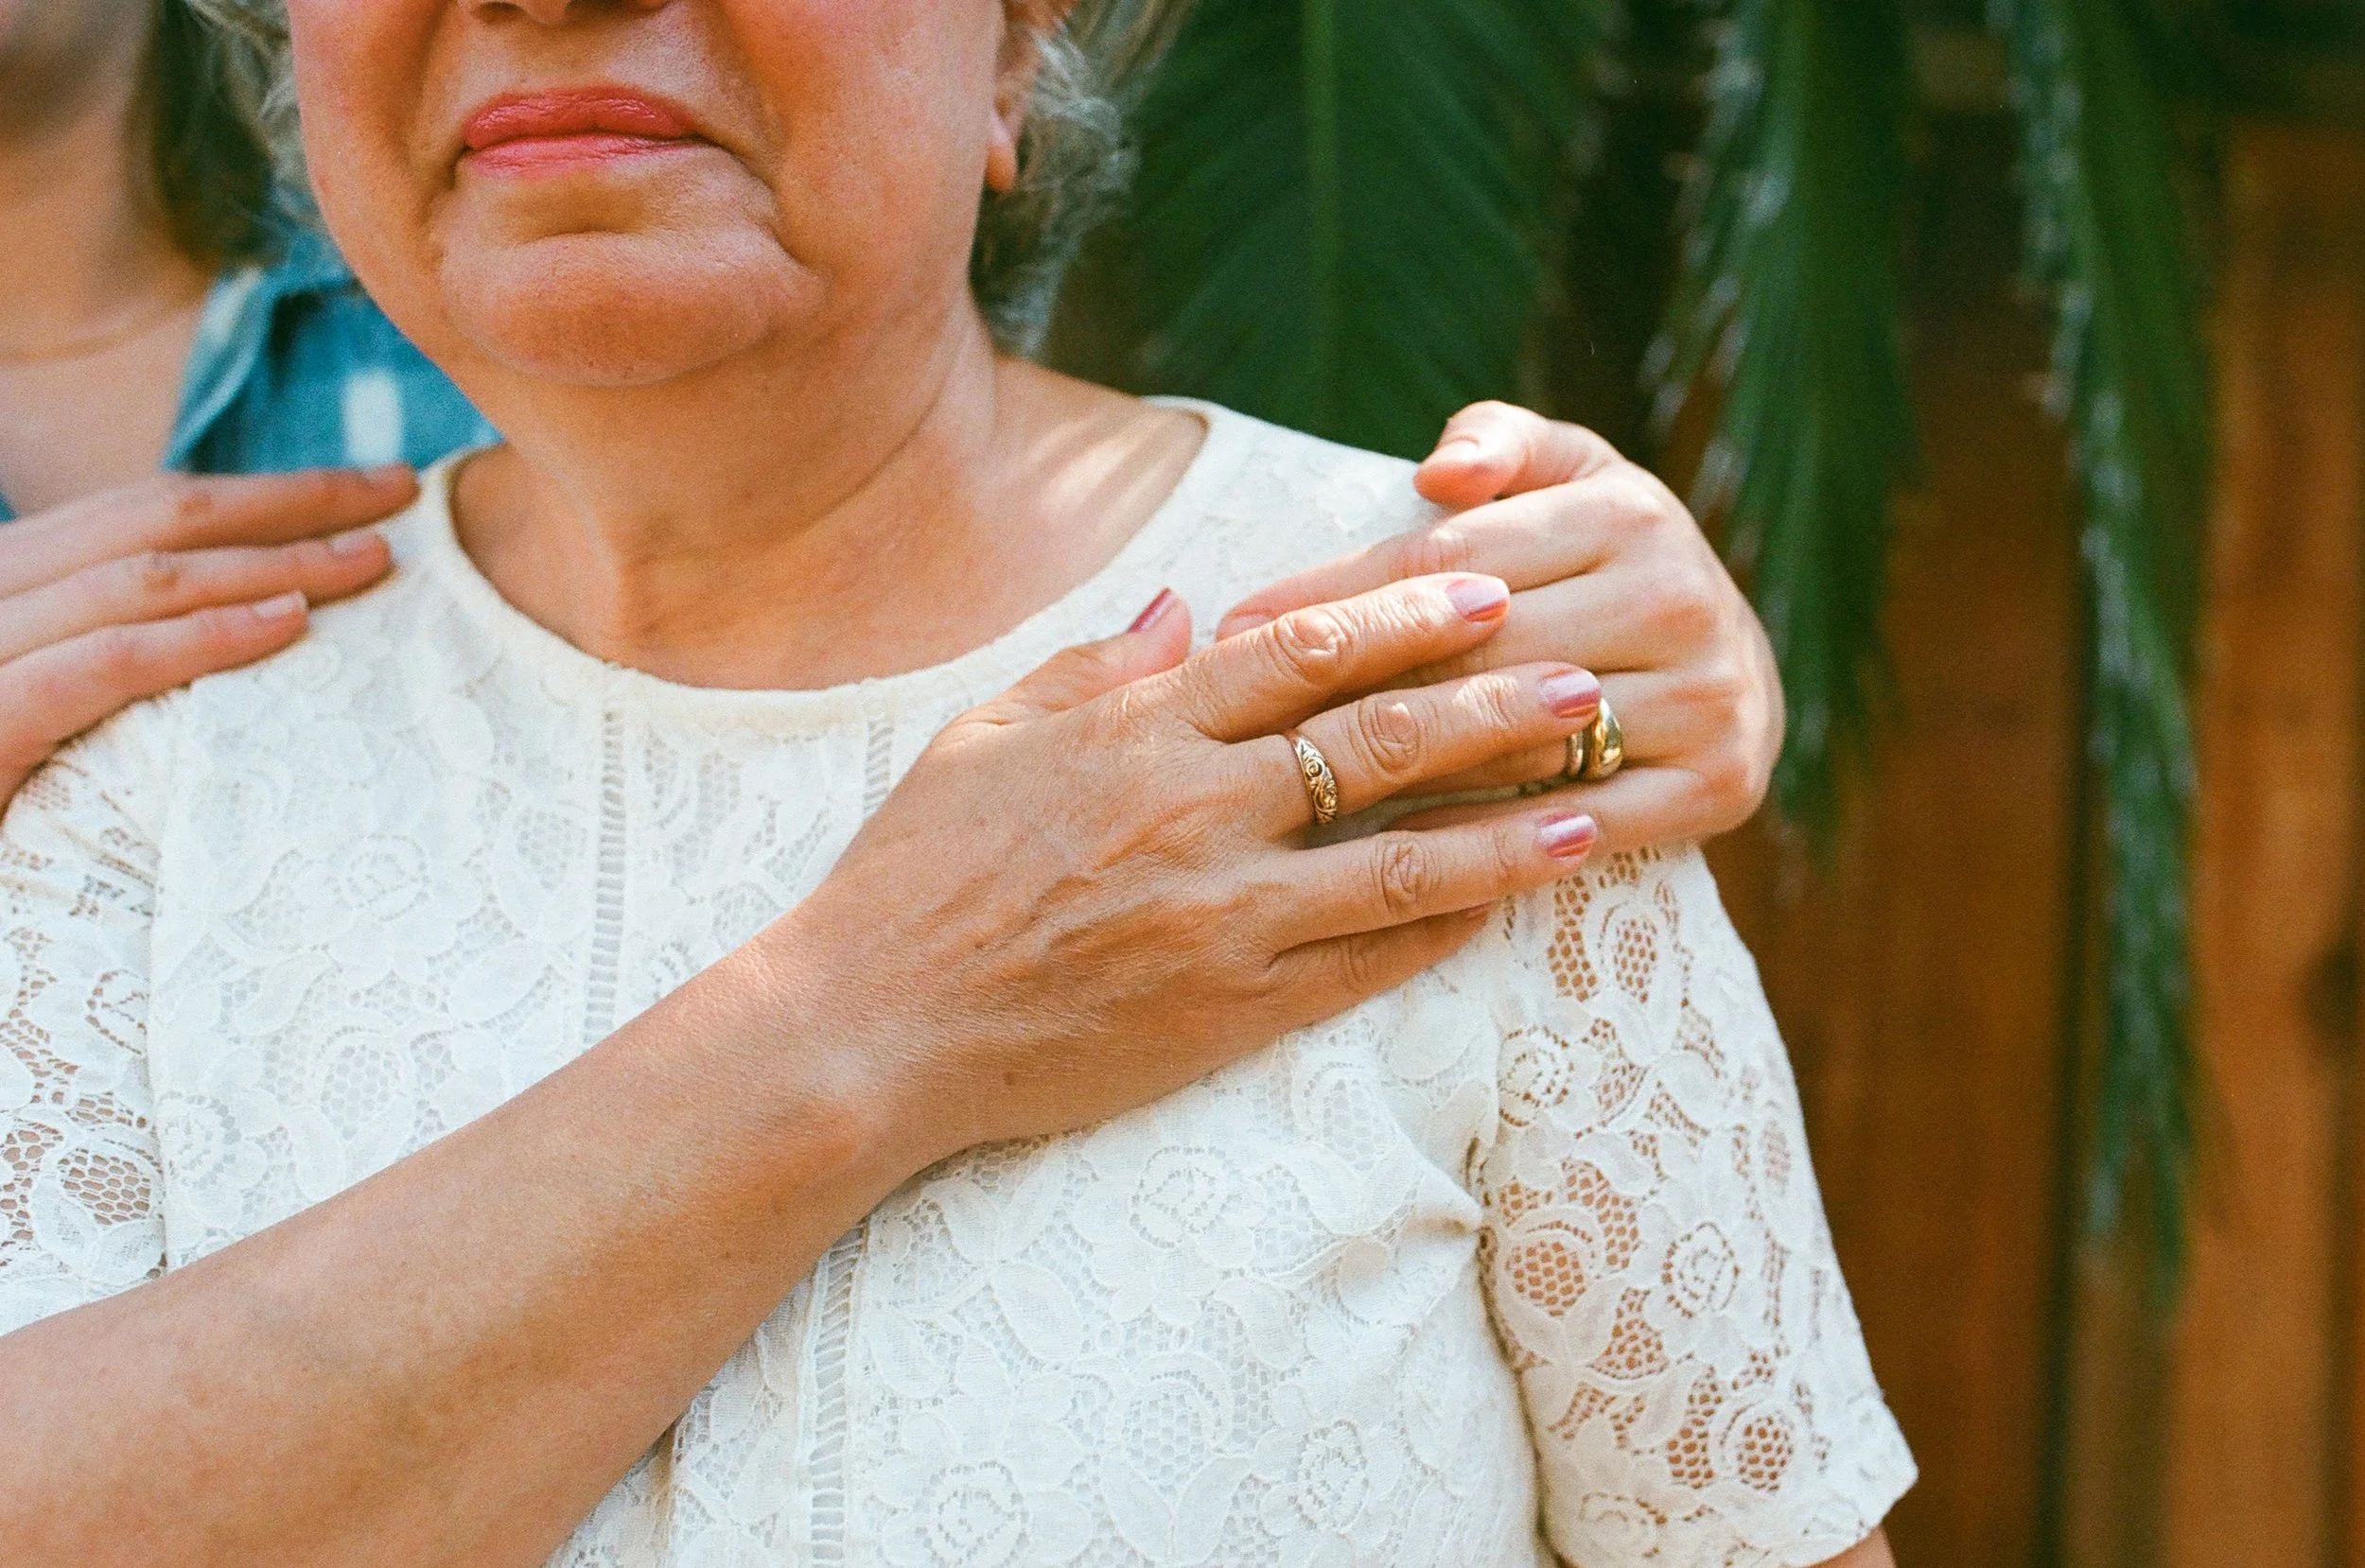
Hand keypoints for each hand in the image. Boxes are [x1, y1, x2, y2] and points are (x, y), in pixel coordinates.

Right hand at [0, 467, 412, 804]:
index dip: (261, 492)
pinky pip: (98, 665)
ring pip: (134, 580)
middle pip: (151, 521)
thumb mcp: (72, 714)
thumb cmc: (22, 816)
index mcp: (11, 585)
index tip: (372, 492)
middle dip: (286, 503)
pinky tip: (287, 624)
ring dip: (267, 561)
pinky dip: (199, 639)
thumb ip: (131, 652)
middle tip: (399, 494)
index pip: (143, 511)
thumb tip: (271, 617)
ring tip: (370, 561)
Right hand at [776, 574, 1608, 1161]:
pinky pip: (1363, 965)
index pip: (1303, 651)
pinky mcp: (1227, 1009)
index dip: (1404, 615)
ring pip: (1398, 860)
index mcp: (1137, 732)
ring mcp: (1220, 917)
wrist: (871, 1028)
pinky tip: (1505, 905)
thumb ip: (1091, 669)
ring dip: (1507, 828)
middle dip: (1494, 704)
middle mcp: (1194, 814)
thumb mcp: (984, 738)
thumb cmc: (914, 874)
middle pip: (1379, 742)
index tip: (1484, 590)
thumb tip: (1179, 611)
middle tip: (1583, 677)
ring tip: (1593, 801)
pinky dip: (1440, 929)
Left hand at [1215, 403, 1783, 850]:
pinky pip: (1575, 822)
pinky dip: (1486, 839)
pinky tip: (1398, 848)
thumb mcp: (1566, 477)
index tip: (1243, 627)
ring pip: (1518, 743)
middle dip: (1353, 688)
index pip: (1450, 557)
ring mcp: (1707, 697)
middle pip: (1478, 654)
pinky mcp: (1720, 786)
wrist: (1736, 669)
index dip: (1338, 593)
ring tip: (1300, 788)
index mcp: (1631, 512)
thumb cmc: (1606, 565)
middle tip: (1247, 720)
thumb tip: (1439, 470)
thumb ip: (1501, 441)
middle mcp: (1680, 598)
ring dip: (1404, 772)